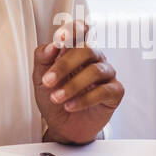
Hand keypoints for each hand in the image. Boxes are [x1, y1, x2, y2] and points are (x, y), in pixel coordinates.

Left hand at [33, 21, 122, 143]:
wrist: (63, 126)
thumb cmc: (54, 98)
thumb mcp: (40, 79)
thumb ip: (43, 59)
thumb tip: (51, 45)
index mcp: (76, 51)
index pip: (80, 31)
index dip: (75, 29)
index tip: (62, 37)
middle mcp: (94, 59)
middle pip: (86, 50)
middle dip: (64, 66)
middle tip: (48, 81)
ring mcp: (106, 74)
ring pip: (95, 71)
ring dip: (72, 86)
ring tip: (57, 98)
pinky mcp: (115, 92)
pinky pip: (104, 91)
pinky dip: (84, 99)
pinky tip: (70, 106)